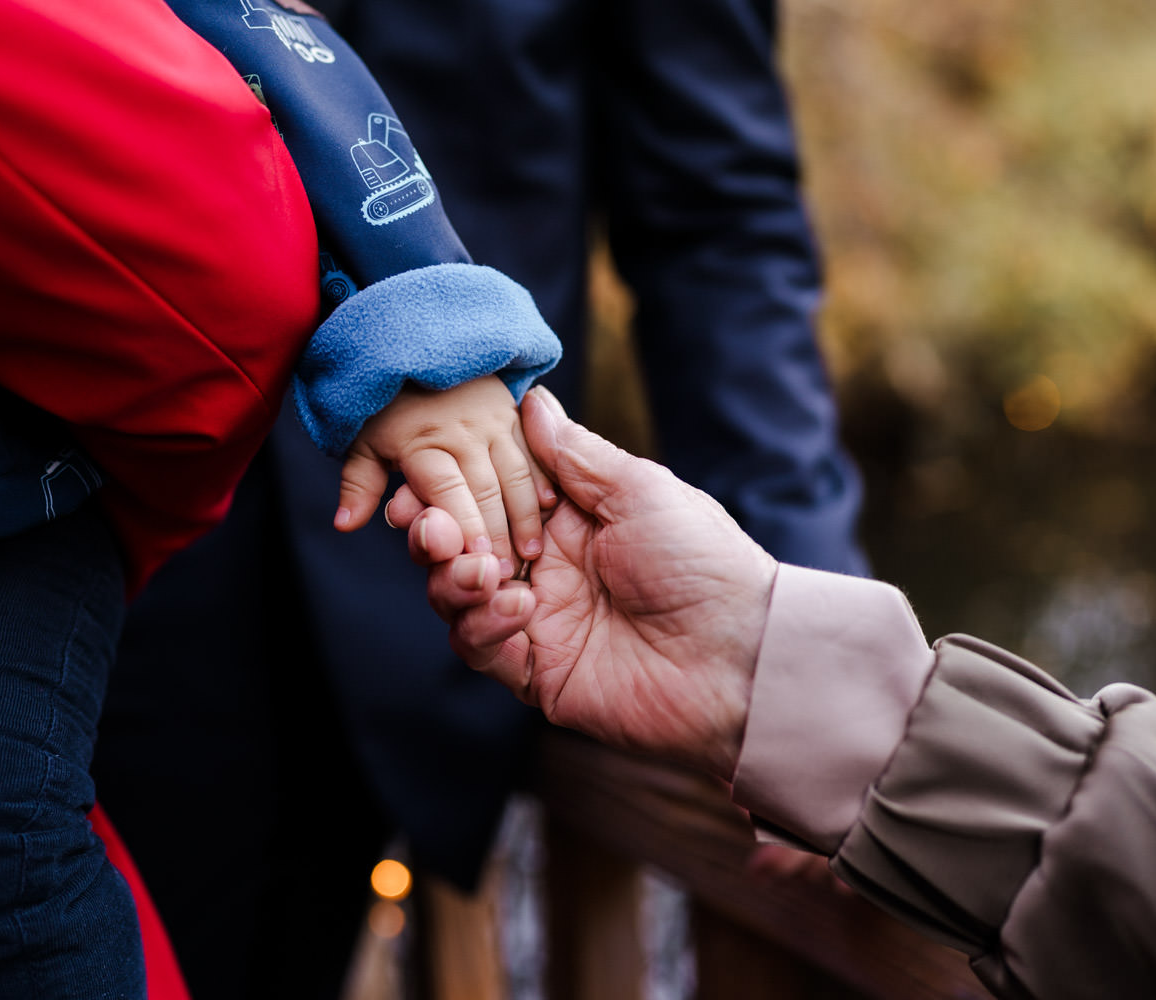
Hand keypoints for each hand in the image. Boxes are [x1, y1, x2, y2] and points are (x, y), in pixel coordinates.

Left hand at [334, 375, 552, 569]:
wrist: (419, 343)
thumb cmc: (388, 405)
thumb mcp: (364, 441)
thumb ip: (359, 485)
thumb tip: (344, 525)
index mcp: (423, 443)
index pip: (445, 491)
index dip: (462, 525)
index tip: (475, 559)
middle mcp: (462, 433)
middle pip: (485, 490)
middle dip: (498, 534)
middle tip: (506, 574)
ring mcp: (493, 421)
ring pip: (516, 473)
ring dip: (526, 515)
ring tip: (531, 552)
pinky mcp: (514, 414)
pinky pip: (534, 451)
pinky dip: (544, 479)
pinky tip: (552, 508)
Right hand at [391, 386, 778, 779]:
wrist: (739, 654)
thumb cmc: (703, 561)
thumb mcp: (638, 489)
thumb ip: (574, 453)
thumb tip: (530, 399)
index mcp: (566, 518)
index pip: (485, 494)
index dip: (446, 486)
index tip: (417, 478)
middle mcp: (544, 567)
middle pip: (457, 546)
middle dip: (435, 533)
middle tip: (433, 527)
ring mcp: (538, 621)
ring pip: (456, 597)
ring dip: (452, 579)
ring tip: (481, 569)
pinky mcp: (538, 672)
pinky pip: (481, 648)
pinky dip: (483, 625)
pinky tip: (518, 608)